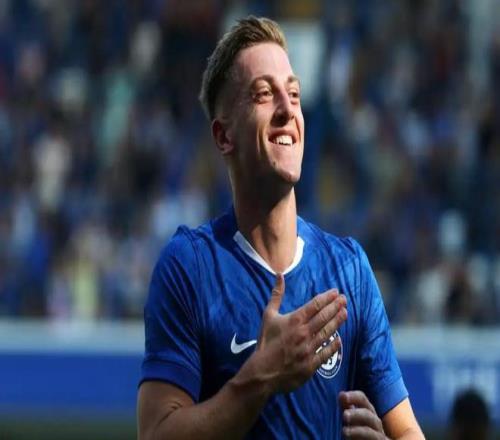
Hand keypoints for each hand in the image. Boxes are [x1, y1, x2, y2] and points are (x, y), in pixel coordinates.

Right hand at [252, 273, 346, 393]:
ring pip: (328, 332)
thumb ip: (276, 295)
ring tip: (345, 313)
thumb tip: (280, 275)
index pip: (315, 305)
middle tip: (345, 299)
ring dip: (337, 321)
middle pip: (325, 316)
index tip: (335, 292)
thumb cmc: (265, 342)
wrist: (262, 372)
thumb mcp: (268, 315)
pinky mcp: (311, 364)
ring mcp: (309, 349)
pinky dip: (333, 345)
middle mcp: (304, 333)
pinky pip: (326, 353)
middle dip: (336, 306)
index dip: (327, 297)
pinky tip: (339, 339)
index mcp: (295, 320)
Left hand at [339, 390, 386, 438]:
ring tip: (344, 431)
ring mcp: (378, 435)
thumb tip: (341, 394)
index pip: (362, 399)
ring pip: (371, 432)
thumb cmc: (358, 431)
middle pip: (368, 414)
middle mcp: (374, 422)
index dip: (354, 396)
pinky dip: (362, 439)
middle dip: (356, 414)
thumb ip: (346, 406)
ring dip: (358, 431)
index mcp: (367, 411)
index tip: (343, 396)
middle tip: (344, 415)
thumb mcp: (351, 418)